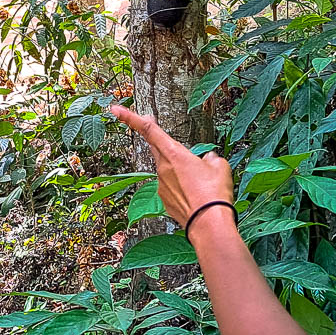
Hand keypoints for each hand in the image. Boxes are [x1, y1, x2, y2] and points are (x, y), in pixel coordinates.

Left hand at [108, 105, 234, 227]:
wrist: (209, 225)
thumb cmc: (214, 193)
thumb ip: (211, 159)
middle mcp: (163, 168)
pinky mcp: (164, 201)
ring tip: (201, 180)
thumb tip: (208, 159)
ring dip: (178, 169)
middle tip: (151, 122)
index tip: (115, 109)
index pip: (149, 130)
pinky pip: (171, 187)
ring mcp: (161, 186)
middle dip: (155, 137)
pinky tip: (196, 195)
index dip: (130, 118)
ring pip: (167, 169)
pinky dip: (181, 187)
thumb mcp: (220, 167)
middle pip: (156, 147)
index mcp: (174, 154)